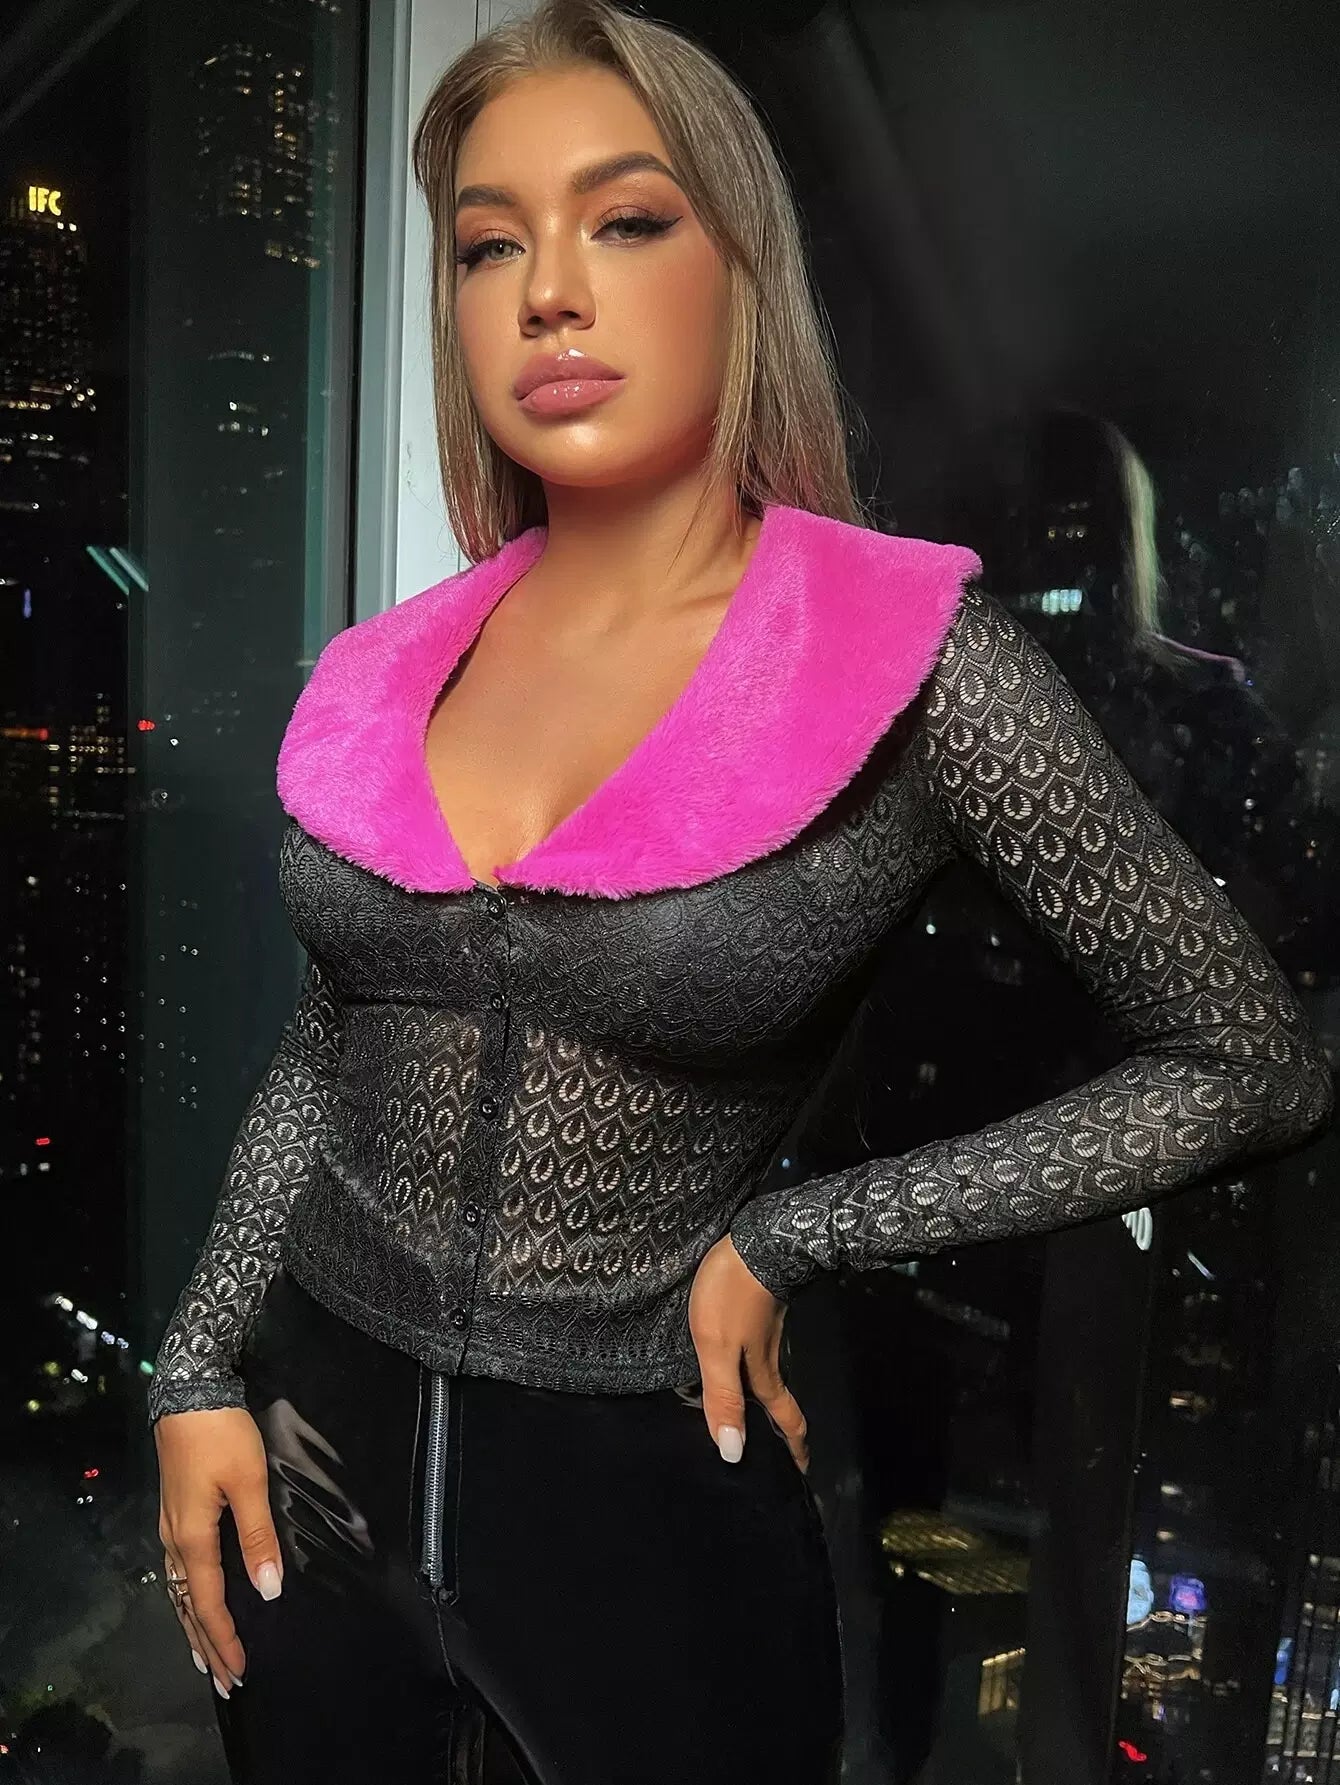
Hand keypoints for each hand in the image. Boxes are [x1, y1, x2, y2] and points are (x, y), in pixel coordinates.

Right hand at [154, 1407, 283, 1696]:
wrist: (188, 1393)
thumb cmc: (222, 1435)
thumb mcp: (249, 1482)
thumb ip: (258, 1537)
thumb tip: (267, 1590)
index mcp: (193, 1538)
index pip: (208, 1603)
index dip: (225, 1639)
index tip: (240, 1670)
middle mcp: (175, 1539)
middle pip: (188, 1605)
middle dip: (206, 1644)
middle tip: (224, 1681)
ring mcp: (171, 1525)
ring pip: (180, 1590)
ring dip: (194, 1625)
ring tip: (205, 1656)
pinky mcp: (175, 1511)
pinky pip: (179, 1571)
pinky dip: (187, 1597)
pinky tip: (194, 1600)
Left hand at [688, 1234, 808, 1474]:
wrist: (758, 1238)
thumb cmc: (734, 1295)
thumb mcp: (717, 1348)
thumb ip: (723, 1396)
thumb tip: (733, 1452)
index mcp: (763, 1372)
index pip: (783, 1418)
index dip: (793, 1447)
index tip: (802, 1471)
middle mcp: (768, 1355)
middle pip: (776, 1400)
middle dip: (779, 1429)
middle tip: (778, 1453)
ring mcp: (765, 1330)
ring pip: (766, 1374)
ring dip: (763, 1400)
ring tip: (752, 1416)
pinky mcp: (758, 1309)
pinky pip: (756, 1351)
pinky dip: (752, 1370)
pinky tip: (738, 1366)